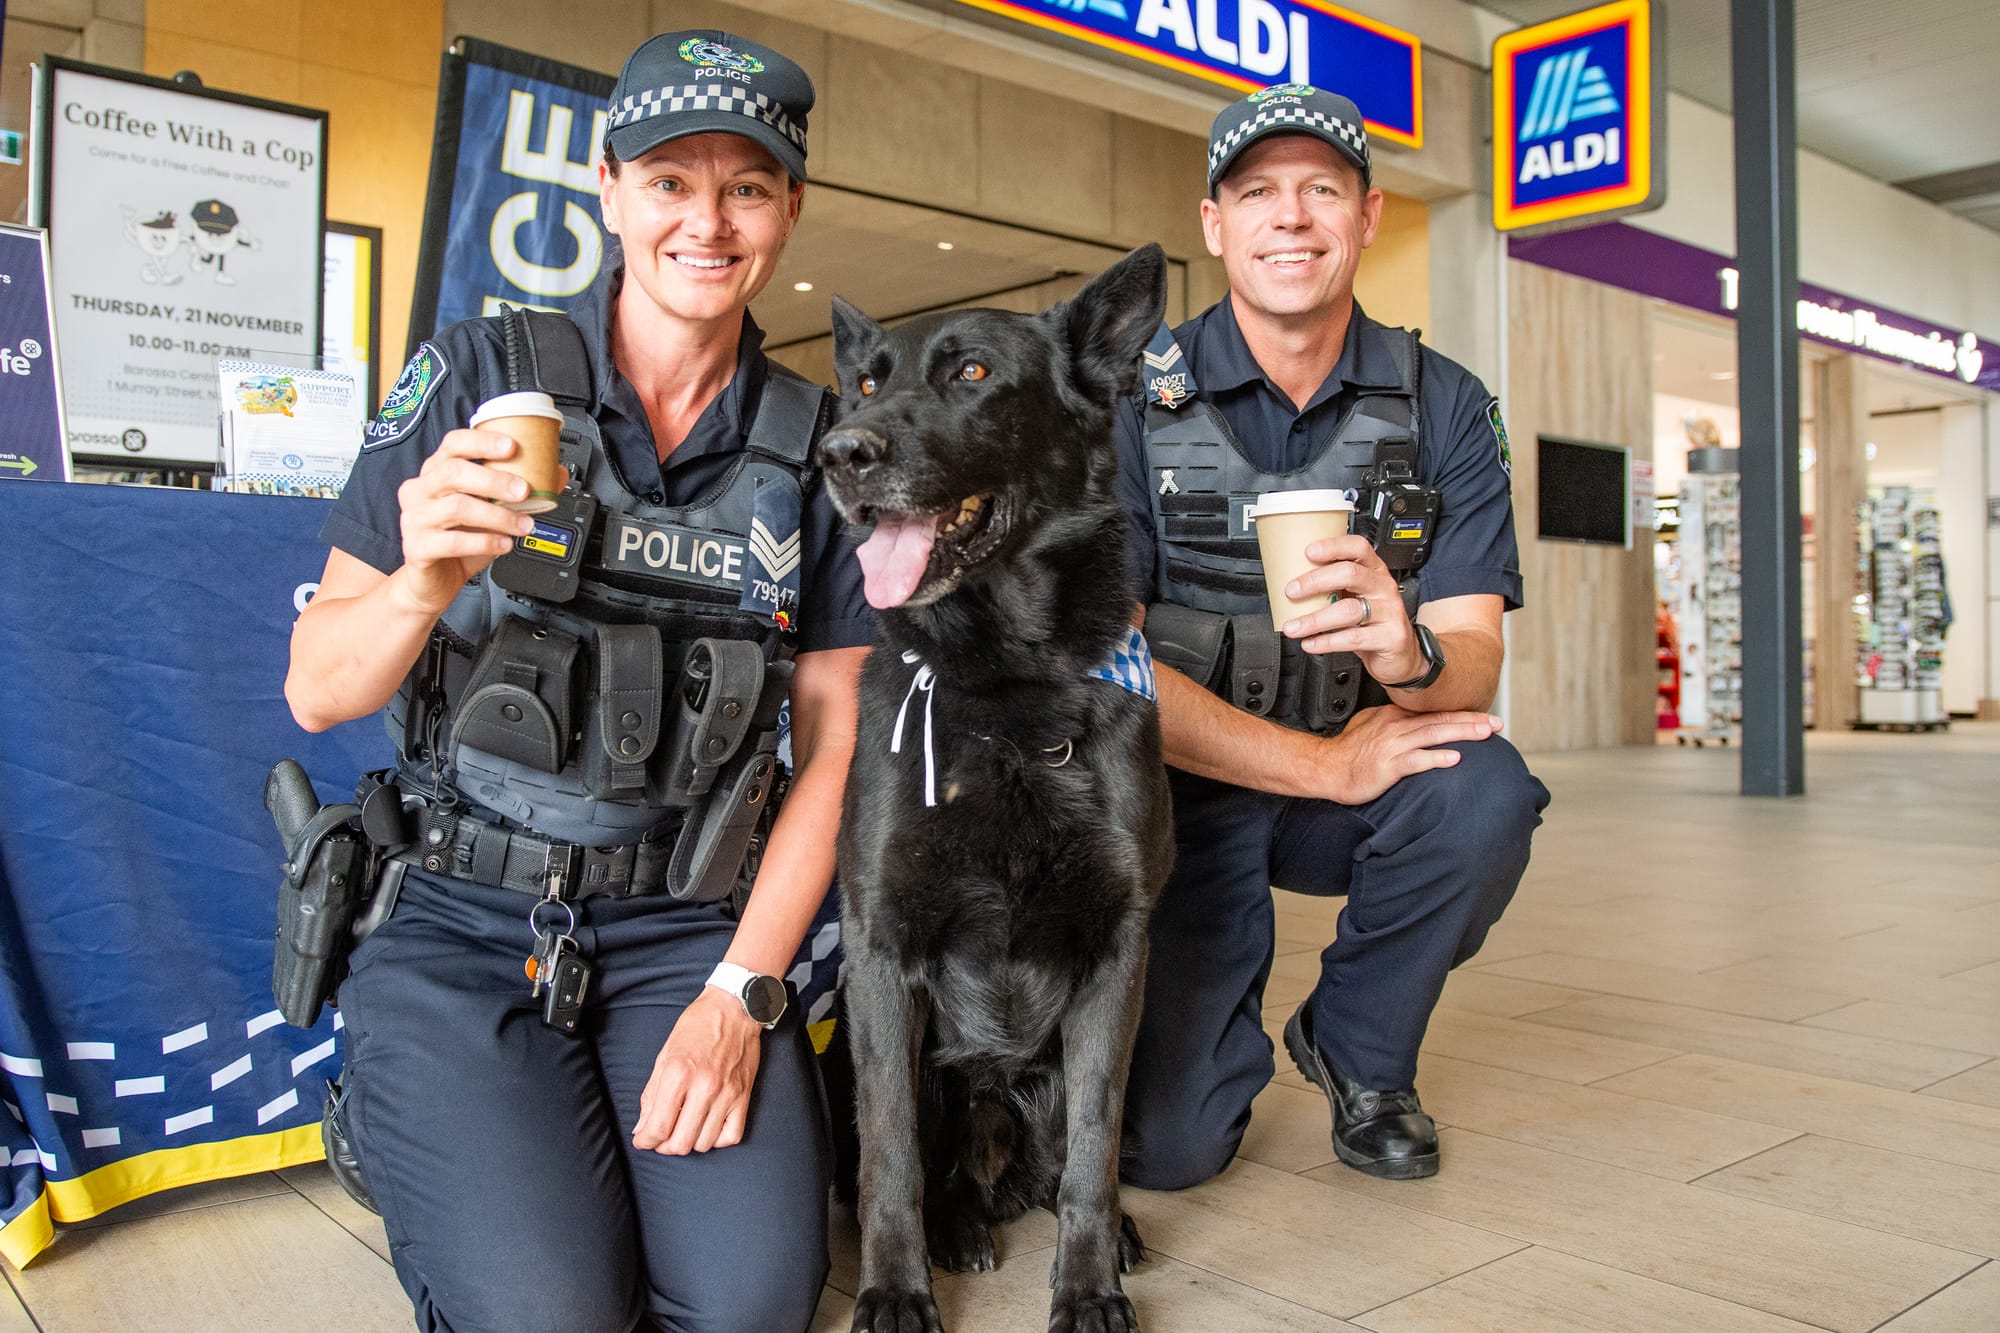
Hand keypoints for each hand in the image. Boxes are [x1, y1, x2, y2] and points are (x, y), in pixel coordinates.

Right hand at [393, 429, 566, 613]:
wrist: (434, 580)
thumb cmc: (460, 539)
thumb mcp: (490, 510)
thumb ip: (517, 491)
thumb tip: (554, 474)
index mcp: (436, 472)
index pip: (453, 444)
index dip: (482, 441)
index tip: (511, 446)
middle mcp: (420, 490)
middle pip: (453, 472)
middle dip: (494, 479)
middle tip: (524, 491)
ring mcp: (415, 518)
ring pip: (457, 507)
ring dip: (498, 515)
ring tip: (523, 524)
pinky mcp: (417, 547)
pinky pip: (453, 542)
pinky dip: (485, 542)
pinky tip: (503, 544)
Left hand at [632, 986, 762, 1154]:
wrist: (734, 1008)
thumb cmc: (697, 1027)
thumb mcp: (664, 1055)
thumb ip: (651, 1095)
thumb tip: (642, 1129)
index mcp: (678, 1075)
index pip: (658, 1128)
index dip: (645, 1141)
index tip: (642, 1140)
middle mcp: (704, 1088)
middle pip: (680, 1143)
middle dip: (664, 1147)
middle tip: (660, 1138)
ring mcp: (727, 1094)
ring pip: (704, 1144)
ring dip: (689, 1142)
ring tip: (684, 1128)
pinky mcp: (744, 1097)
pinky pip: (730, 1137)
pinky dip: (717, 1139)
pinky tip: (708, 1126)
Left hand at [1279, 535, 1424, 685]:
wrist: (1401, 653)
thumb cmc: (1373, 622)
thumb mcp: (1357, 598)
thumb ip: (1335, 588)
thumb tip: (1294, 584)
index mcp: (1374, 571)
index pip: (1358, 548)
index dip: (1334, 547)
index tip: (1308, 552)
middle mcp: (1383, 587)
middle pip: (1350, 574)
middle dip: (1315, 581)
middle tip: (1292, 592)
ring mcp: (1389, 611)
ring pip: (1348, 610)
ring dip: (1314, 619)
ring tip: (1294, 627)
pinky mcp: (1390, 636)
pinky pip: (1353, 638)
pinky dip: (1327, 641)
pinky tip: (1311, 643)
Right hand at [1313, 704, 1502, 803]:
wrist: (1325, 768)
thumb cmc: (1347, 753)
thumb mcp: (1371, 726)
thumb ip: (1395, 723)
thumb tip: (1414, 721)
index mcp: (1394, 717)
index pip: (1434, 712)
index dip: (1463, 713)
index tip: (1485, 716)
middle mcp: (1396, 727)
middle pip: (1440, 720)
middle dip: (1472, 720)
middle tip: (1497, 722)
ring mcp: (1392, 745)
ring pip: (1433, 734)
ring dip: (1462, 733)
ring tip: (1486, 734)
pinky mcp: (1387, 766)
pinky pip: (1415, 760)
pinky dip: (1435, 758)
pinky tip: (1454, 759)